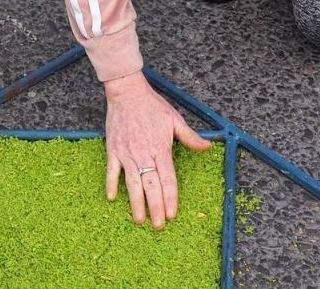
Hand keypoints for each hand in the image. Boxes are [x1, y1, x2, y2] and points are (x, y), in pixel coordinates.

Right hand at [103, 73, 211, 228]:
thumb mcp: (174, 119)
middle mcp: (143, 153)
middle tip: (158, 226)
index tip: (172, 214)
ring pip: (132, 183)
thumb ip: (190, 136)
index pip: (167, 178)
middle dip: (155, 207)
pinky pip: (111, 170)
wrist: (127, 93)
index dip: (170, 197)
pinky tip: (112, 198)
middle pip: (151, 186)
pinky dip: (111, 184)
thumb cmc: (152, 106)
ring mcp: (127, 153)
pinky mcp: (113, 149)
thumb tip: (207, 146)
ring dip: (136, 202)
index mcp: (160, 148)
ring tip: (139, 220)